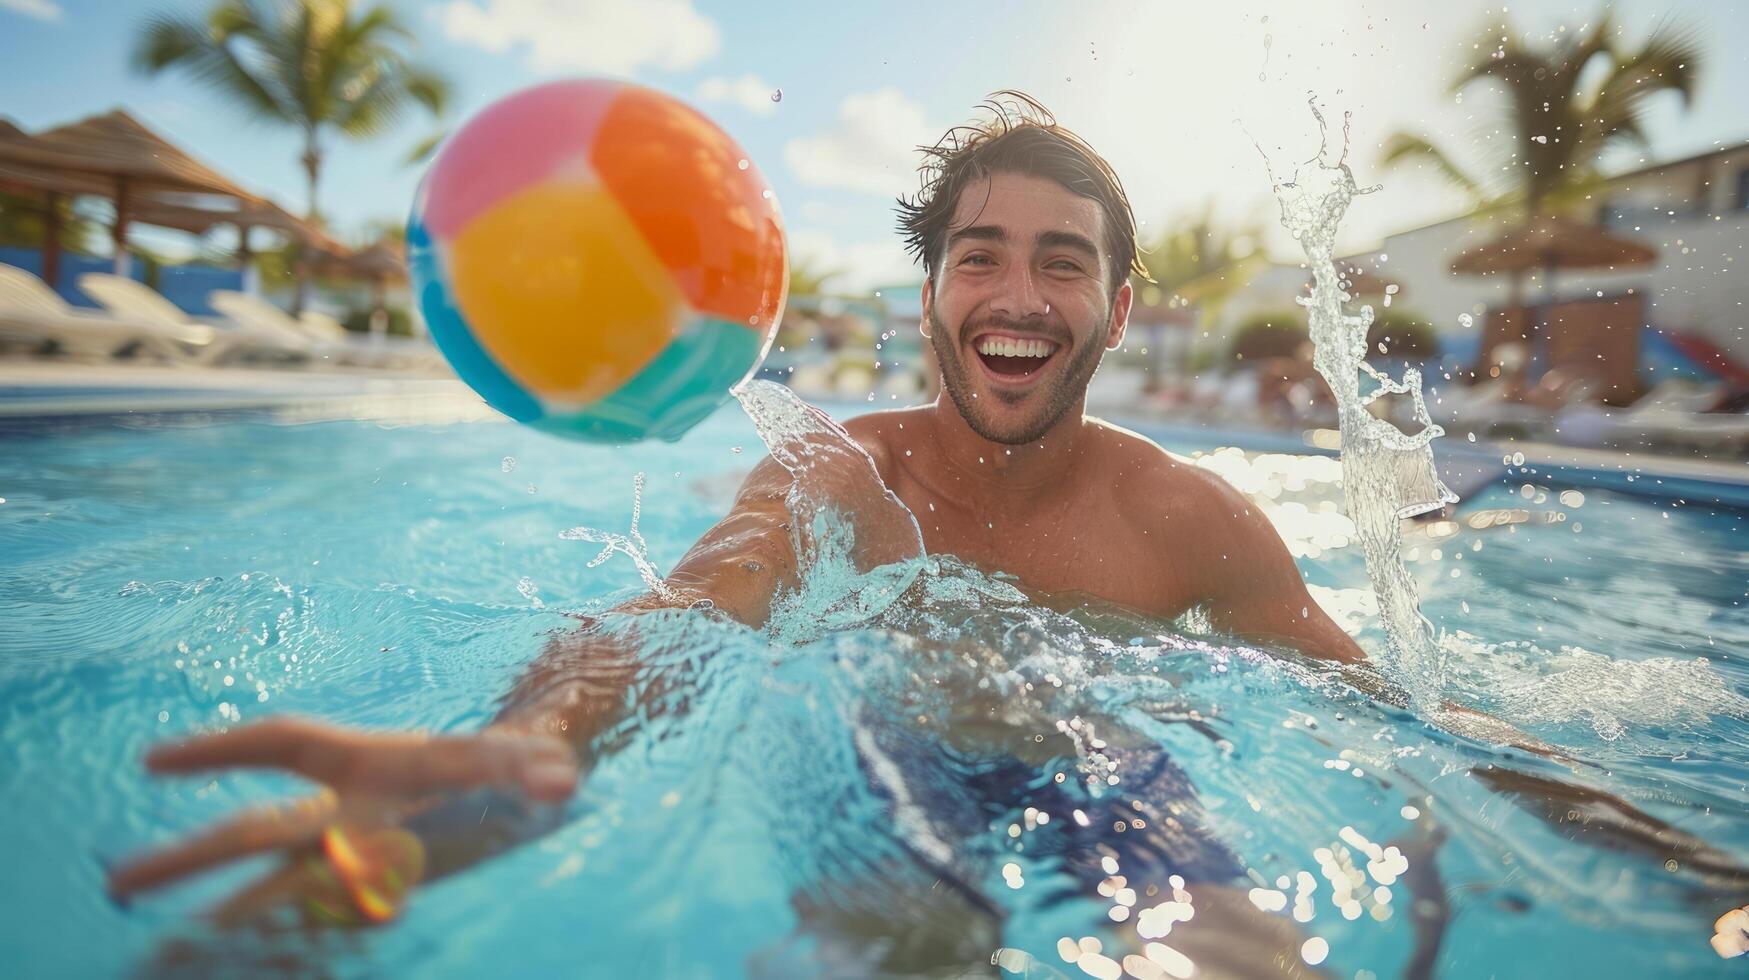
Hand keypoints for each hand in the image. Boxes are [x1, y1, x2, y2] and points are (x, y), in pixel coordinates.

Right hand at [108, 717, 577, 924]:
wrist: (537, 784)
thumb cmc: (518, 760)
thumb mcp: (523, 758)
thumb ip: (533, 766)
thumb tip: (563, 783)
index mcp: (370, 765)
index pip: (288, 746)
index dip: (222, 749)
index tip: (151, 762)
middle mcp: (348, 814)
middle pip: (257, 834)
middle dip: (191, 861)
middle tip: (116, 884)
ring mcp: (355, 859)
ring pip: (271, 893)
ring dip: (219, 927)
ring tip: (151, 963)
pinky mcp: (375, 896)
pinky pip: (315, 928)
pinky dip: (278, 951)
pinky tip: (237, 975)